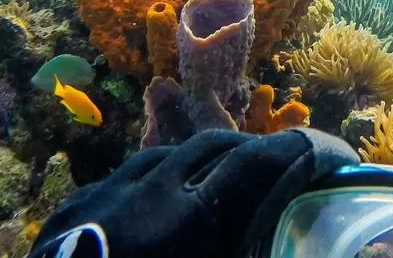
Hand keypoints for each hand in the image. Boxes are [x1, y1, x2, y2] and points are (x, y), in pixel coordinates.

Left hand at [29, 127, 359, 257]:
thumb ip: (240, 245)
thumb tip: (276, 241)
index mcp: (188, 221)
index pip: (254, 163)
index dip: (294, 154)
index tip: (323, 156)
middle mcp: (149, 191)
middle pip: (213, 147)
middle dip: (249, 152)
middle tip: (272, 170)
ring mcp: (103, 194)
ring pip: (162, 157)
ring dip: (194, 165)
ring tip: (211, 184)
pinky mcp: (69, 209)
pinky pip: (117, 180)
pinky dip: (144, 186)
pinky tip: (147, 205)